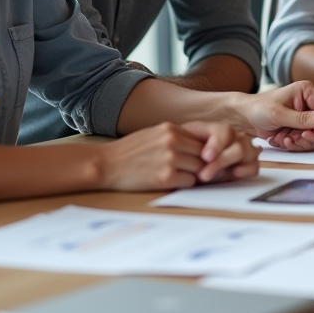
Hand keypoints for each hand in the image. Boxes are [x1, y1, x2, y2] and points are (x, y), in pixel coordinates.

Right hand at [99, 121, 259, 190]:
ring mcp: (170, 158)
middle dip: (206, 164)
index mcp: (171, 128)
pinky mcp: (166, 176)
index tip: (208, 159)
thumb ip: (176, 138)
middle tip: (203, 172)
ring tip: (183, 177)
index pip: (203, 139)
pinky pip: (190, 182)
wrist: (105, 164)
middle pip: (206, 154)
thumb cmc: (129, 152)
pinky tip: (172, 183)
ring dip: (196, 176)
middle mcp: (173, 140)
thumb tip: (201, 147)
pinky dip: (186, 184)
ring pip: (201, 169)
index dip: (208, 151)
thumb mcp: (154, 134)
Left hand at [243, 81, 313, 150]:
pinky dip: (299, 145)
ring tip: (288, 139)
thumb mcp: (280, 113)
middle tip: (302, 137)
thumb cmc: (258, 108)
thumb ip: (304, 118)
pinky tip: (285, 140)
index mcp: (309, 92)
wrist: (244, 119)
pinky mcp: (302, 129)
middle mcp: (311, 104)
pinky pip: (309, 142)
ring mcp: (308, 118)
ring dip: (306, 141)